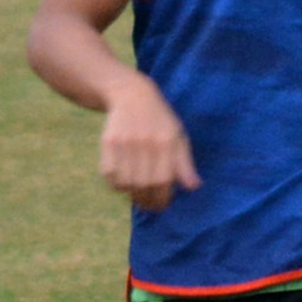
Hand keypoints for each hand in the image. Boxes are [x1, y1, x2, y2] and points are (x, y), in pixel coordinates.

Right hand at [99, 78, 199, 210]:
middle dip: (146, 201)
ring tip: (137, 195)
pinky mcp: (108, 142)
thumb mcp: (178, 137)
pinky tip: (123, 182)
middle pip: (143, 184)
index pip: (163, 180)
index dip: (162, 198)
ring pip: (125, 182)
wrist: (132, 96)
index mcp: (166, 142)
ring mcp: (125, 142)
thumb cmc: (160, 121)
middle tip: (149, 206)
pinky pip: (109, 174)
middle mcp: (145, 142)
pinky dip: (116, 184)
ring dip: (131, 194)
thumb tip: (193, 187)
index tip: (162, 205)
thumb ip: (185, 163)